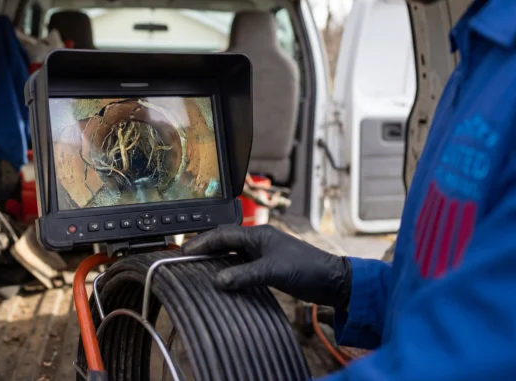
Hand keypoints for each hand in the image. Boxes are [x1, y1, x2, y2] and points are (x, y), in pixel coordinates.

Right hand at [182, 224, 351, 307]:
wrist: (331, 280)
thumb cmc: (307, 268)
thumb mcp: (273, 271)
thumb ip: (245, 275)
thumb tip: (218, 281)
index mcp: (258, 234)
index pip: (223, 234)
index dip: (202, 242)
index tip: (185, 251)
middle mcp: (258, 241)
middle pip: (224, 240)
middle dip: (204, 248)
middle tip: (185, 258)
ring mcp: (262, 253)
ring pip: (231, 253)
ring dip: (215, 259)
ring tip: (197, 267)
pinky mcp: (266, 266)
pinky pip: (240, 264)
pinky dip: (227, 270)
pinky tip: (220, 279)